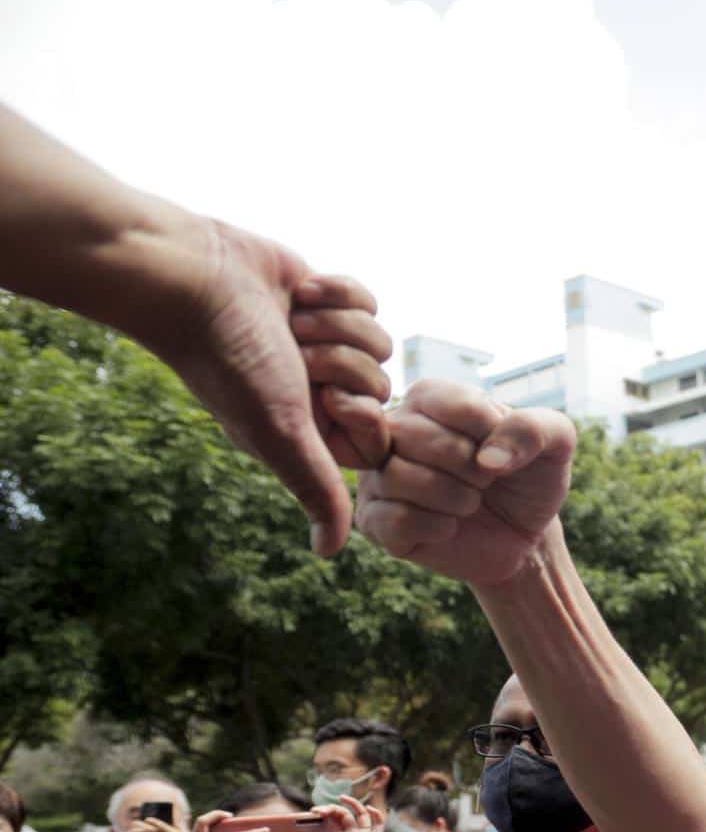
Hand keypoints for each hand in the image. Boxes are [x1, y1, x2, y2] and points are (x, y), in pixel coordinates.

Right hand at [132, 217, 392, 555]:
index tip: (322, 396)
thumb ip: (316, 489)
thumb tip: (330, 551)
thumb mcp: (282, 433)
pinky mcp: (325, 301)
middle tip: (295, 355)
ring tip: (290, 324)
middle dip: (342, 362)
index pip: (380, 435)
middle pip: (382, 385)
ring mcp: (324, 345)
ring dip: (335, 326)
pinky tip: (298, 294)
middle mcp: (318, 393)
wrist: (198, 280)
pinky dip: (334, 293)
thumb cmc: (234, 360)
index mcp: (311, 430)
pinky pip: (368, 302)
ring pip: (380, 341)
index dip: (361, 411)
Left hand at [288, 796, 389, 831]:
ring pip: (361, 814)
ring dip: (354, 804)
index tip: (314, 811)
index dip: (325, 812)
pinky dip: (376, 815)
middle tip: (323, 809)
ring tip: (342, 797)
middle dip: (334, 808)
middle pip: (344, 813)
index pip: (332, 819)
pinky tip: (369, 808)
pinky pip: (378, 824)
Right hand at [355, 379, 575, 586]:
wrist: (524, 537)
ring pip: (396, 476)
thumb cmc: (531, 479)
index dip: (489, 432)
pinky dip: (435, 528)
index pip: (449, 401)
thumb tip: (489, 458)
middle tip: (486, 482)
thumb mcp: (556, 444)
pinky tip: (450, 527)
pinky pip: (392, 520)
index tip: (502, 451)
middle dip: (468, 467)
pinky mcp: (374, 521)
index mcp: (431, 397)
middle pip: (414, 435)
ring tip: (470, 503)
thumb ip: (534, 429)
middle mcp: (394, 429)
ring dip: (454, 498)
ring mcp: (377, 475)